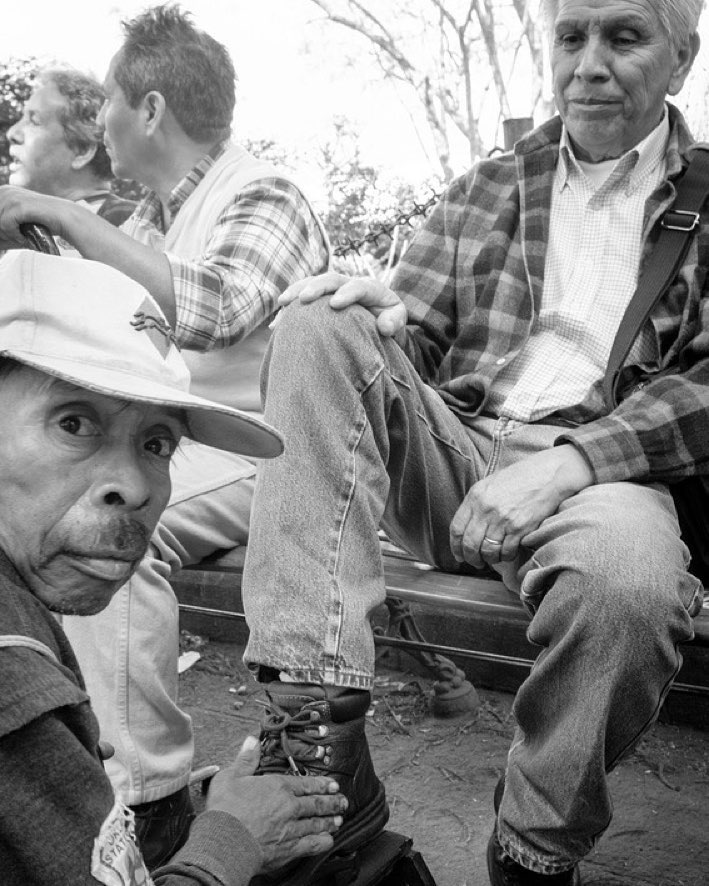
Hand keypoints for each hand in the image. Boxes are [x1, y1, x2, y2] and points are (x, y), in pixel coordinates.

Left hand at [0, 186, 67, 248]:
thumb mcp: (18, 220)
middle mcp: (4, 190)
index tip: (9, 235)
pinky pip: (5, 226)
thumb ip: (4, 225)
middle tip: (17, 237)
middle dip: (3, 232)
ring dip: (9, 235)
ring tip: (22, 236)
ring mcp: (11, 196)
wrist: (63, 218)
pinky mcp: (18, 205)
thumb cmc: (42, 222)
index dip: (1, 227)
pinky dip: (15, 235)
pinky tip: (25, 236)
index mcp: (3, 191)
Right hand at [205, 735, 346, 870]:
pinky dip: (322, 842)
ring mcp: (291, 829)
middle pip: (316, 803)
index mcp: (278, 787)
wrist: (223, 842)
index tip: (333, 785)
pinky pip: (310, 845)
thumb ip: (246, 760)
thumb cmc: (225, 809)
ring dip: (329, 821)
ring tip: (339, 820)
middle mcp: (289, 807)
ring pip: (316, 823)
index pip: (306, 784)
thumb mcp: (231, 777)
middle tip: (343, 802)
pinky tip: (328, 841)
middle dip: (332, 802)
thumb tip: (251, 741)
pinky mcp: (288, 849)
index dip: (322, 784)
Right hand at [279, 271, 406, 337]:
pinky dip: (288, 311)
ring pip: (311, 284)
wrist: (378, 314)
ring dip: (296, 292)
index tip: (335, 304)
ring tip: (282, 303)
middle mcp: (347, 283)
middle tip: (303, 298)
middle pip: (330, 279)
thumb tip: (384, 327)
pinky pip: (300, 299)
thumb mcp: (397, 318)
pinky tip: (275, 325)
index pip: (358, 285)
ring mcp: (330, 289)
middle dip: (315, 287)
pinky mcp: (318, 300)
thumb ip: (394, 321)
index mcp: (369, 288)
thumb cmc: (388, 317)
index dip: (347, 293)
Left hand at [449, 445, 593, 568]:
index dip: (455, 546)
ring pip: (487, 551)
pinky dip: (506, 556)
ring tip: (494, 558)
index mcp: (476, 496)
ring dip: (490, 559)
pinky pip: (506, 551)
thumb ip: (477, 503)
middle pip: (470, 544)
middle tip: (477, 562)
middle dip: (471, 558)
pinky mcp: (520, 528)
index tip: (459, 555)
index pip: (456, 528)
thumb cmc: (520, 479)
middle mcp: (486, 508)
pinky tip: (509, 553)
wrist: (549, 474)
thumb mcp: (491, 484)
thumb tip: (468, 527)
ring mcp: (502, 519)